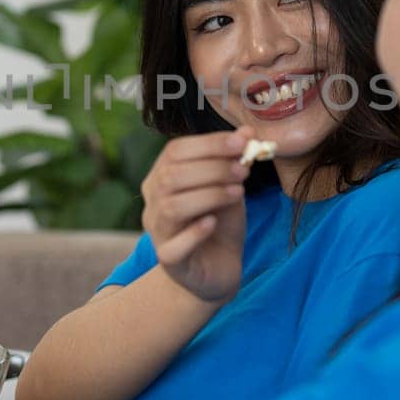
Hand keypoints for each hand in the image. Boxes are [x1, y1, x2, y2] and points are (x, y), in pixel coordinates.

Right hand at [140, 127, 252, 302]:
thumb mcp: (229, 187)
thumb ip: (233, 162)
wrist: (218, 268)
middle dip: (212, 169)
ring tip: (239, 193)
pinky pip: (173, 247)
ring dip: (209, 195)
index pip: (174, 151)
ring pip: (171, 207)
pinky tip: (213, 223)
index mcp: (162, 177)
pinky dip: (194, 232)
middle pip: (171, 177)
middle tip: (243, 171)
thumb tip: (247, 132)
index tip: (241, 142)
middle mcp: (153, 203)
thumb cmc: (219, 222)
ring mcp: (158, 233)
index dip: (208, 144)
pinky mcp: (170, 262)